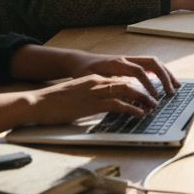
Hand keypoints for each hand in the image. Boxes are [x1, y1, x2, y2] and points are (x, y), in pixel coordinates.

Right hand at [24, 74, 157, 124]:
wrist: (37, 103)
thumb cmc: (54, 102)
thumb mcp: (77, 95)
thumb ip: (92, 96)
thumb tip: (107, 104)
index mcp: (94, 79)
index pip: (121, 79)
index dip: (137, 86)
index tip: (147, 93)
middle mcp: (97, 82)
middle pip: (129, 82)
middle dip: (145, 90)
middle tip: (155, 100)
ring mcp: (95, 92)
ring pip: (128, 90)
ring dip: (143, 99)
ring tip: (152, 107)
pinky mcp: (92, 104)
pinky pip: (118, 104)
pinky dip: (132, 109)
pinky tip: (139, 114)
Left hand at [71, 53, 178, 96]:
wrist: (79, 61)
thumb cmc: (83, 73)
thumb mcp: (92, 82)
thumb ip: (108, 88)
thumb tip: (125, 98)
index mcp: (116, 63)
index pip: (138, 71)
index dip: (149, 84)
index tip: (154, 97)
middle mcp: (126, 58)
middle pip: (151, 62)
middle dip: (164, 76)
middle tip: (172, 92)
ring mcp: (129, 59)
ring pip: (153, 62)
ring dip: (166, 73)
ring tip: (176, 86)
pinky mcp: (130, 62)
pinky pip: (149, 65)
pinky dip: (159, 73)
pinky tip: (165, 82)